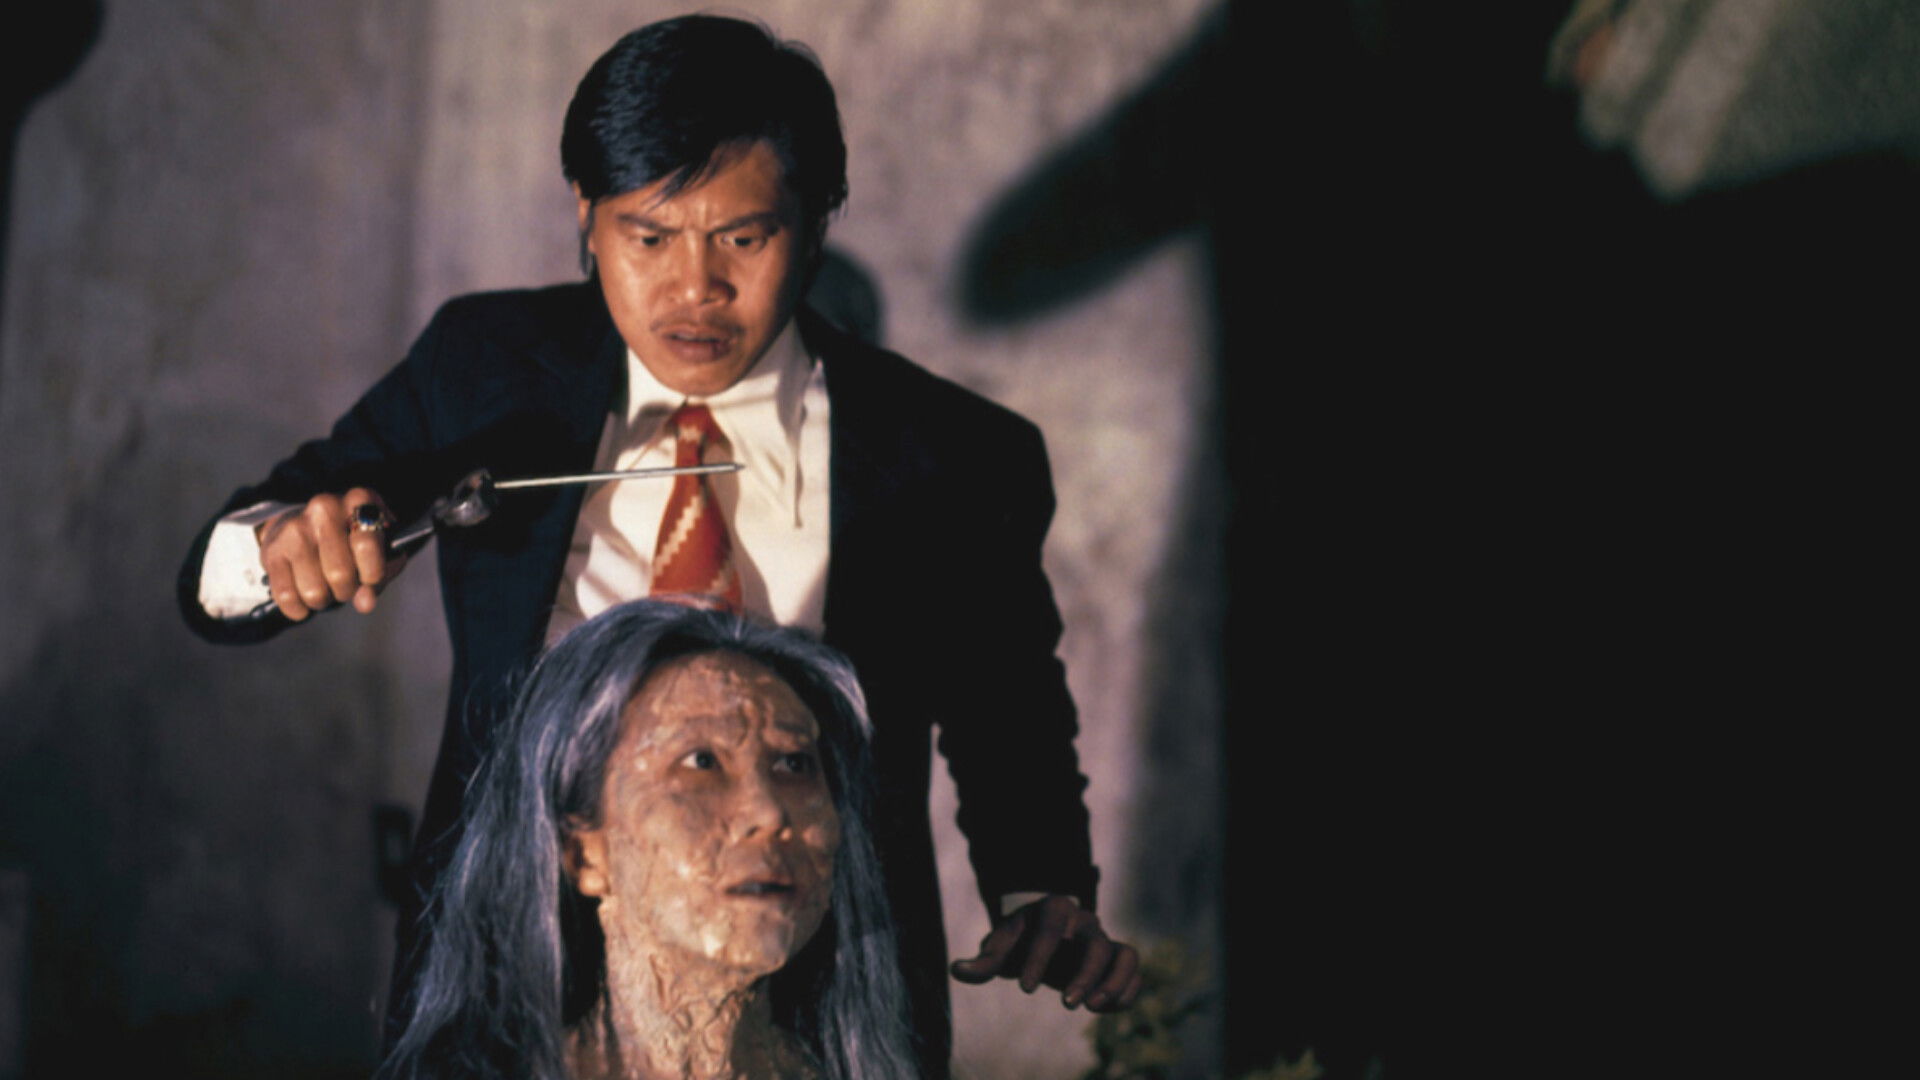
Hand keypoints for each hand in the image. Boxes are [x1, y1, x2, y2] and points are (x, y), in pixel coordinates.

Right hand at [257, 488, 406, 620]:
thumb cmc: (352, 540)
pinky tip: (304, 600)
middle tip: (345, 584)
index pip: (366, 545)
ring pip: (314, 591)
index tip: (370, 580)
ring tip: (325, 586)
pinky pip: (286, 596)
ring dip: (323, 600)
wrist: (305, 525)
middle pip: (340, 574)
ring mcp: (295, 528)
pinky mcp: (272, 549)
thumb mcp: (380, 551)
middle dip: (346, 591)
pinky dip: (299, 608)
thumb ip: (378, 578)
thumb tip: (366, 603)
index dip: (373, 574)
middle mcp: (325, 508)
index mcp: (359, 501)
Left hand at [949, 895, 1142, 1011]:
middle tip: (1066, 1005)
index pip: (1052, 929)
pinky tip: (1105, 1010)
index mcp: (1054, 909)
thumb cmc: (1019, 941)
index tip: (1024, 989)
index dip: (1039, 957)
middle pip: (1096, 944)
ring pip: (1124, 955)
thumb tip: (957, 969)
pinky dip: (1126, 991)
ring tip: (1092, 1008)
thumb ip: (984, 960)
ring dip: (1113, 983)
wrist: (1043, 935)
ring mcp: (1104, 939)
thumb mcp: (1001, 946)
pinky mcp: (1116, 959)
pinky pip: (1133, 971)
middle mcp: (1085, 921)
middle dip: (1084, 975)